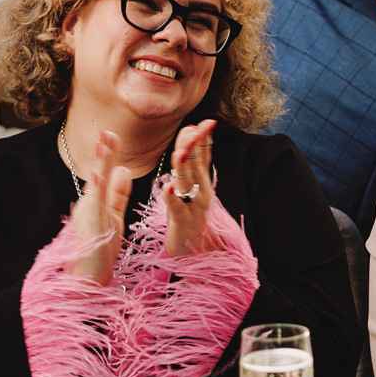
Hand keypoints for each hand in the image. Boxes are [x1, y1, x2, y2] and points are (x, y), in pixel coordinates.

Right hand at [64, 129, 131, 284]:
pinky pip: (96, 209)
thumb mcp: (113, 218)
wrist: (84, 285)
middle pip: (98, 175)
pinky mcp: (92, 231)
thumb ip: (117, 195)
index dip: (107, 155)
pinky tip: (100, 176)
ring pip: (96, 187)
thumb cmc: (97, 254)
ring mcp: (89, 218)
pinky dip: (98, 192)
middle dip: (104, 153)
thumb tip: (124, 169)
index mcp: (96, 204)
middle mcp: (89, 207)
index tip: (111, 134)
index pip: (103, 175)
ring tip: (106, 143)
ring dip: (101, 164)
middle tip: (109, 130)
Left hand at [162, 119, 218, 256]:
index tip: (207, 121)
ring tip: (179, 152)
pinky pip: (178, 211)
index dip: (205, 139)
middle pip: (196, 167)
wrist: (201, 255)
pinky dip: (172, 200)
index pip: (204, 157)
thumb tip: (198, 135)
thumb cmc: (194, 219)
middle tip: (192, 129)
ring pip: (188, 185)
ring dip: (184, 169)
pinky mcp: (183, 225)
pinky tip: (167, 189)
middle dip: (194, 148)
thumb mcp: (197, 189)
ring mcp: (194, 209)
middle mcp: (201, 193)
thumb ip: (197, 163)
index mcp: (202, 184)